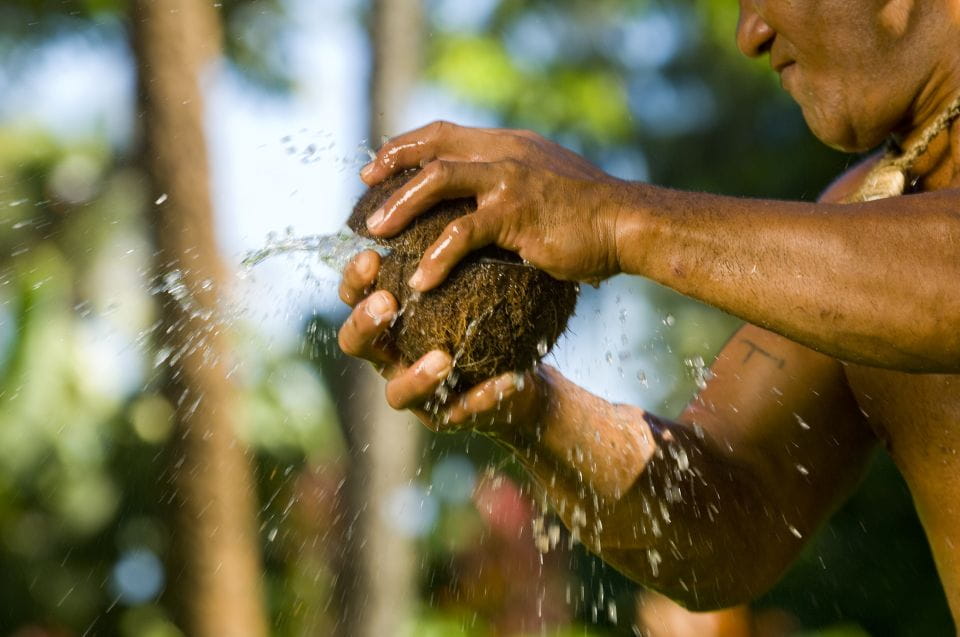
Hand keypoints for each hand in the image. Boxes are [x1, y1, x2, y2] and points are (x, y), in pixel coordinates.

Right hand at [337, 250, 543, 438]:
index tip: (372, 255)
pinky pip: (461, 411)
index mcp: (387, 321)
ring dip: (417, 375)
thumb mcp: (465, 277)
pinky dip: (481, 397)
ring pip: (397, 394)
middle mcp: (392, 357)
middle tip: (388, 303)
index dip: (354, 281)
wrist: (518, 371)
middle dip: (366, 324)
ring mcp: (417, 394)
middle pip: (356, 345)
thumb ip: (448, 246)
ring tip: (444, 358)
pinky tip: (505, 380)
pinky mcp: (452, 417)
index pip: (354, 297)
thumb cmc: (482, 315)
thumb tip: (444, 181)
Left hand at [360, 121, 625, 289]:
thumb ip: (515, 184)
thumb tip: (486, 203)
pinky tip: (422, 281)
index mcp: (509, 144)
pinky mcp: (515, 214)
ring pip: (437, 182)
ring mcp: (509, 180)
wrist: (626, 224)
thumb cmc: (589, 215)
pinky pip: (462, 233)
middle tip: (366, 189)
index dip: (407, 145)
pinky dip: (437, 257)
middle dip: (392, 165)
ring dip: (401, 207)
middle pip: (433, 148)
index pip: (445, 133)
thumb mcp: (547, 184)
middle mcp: (505, 153)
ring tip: (377, 236)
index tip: (380, 164)